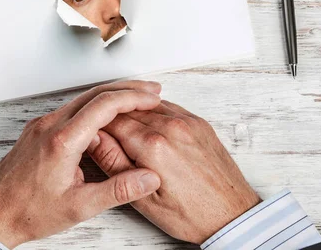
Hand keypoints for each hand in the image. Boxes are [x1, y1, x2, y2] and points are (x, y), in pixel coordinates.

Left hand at [0, 81, 162, 248]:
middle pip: (94, 93)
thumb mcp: (78, 207)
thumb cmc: (27, 211)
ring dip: (110, 97)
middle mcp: (49, 125)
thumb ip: (117, 190)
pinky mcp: (37, 131)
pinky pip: (70, 110)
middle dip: (127, 89)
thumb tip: (148, 178)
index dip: (133, 98)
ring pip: (82, 100)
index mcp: (61, 140)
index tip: (152, 98)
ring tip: (134, 103)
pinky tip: (104, 119)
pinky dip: (93, 107)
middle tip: (151, 91)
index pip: (104, 105)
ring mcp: (41, 126)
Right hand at [87, 100, 259, 244]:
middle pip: (129, 110)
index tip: (90, 132)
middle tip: (104, 131)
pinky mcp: (199, 123)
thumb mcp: (143, 200)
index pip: (113, 121)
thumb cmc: (191, 214)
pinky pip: (168, 107)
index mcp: (153, 147)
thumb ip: (114, 164)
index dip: (97, 125)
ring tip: (124, 129)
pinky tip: (147, 125)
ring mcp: (187, 123)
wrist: (230, 215)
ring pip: (147, 105)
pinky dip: (153, 112)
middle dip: (112, 117)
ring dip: (132, 112)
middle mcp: (171, 128)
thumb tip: (94, 139)